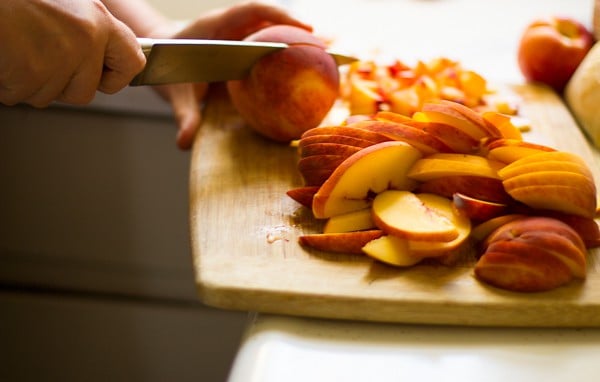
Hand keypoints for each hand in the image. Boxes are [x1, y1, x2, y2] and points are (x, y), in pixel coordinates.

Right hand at [0, 0, 145, 107]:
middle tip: (39, 58)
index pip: (132, 63)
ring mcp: (60, 59)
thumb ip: (86, 31)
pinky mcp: (31, 73)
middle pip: (84, 92)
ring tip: (18, 50)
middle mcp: (86, 40)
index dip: (115, 77)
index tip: (104, 77)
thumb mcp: (67, 4)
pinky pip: (20, 95)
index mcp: (98, 21)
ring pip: (49, 96)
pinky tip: (5, 57)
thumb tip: (97, 56)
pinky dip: (7, 84)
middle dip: (61, 85)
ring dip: (30, 83)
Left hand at [149, 2, 311, 149]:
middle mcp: (231, 25)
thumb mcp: (176, 92)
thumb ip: (183, 114)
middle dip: (301, 29)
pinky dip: (289, 51)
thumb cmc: (170, 69)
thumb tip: (185, 142)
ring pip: (274, 29)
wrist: (161, 55)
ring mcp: (238, 32)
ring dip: (299, 39)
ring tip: (327, 56)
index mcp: (216, 26)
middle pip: (272, 18)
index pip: (253, 11)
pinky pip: (269, 42)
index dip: (281, 15)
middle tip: (328, 47)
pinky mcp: (242, 43)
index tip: (305, 28)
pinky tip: (307, 66)